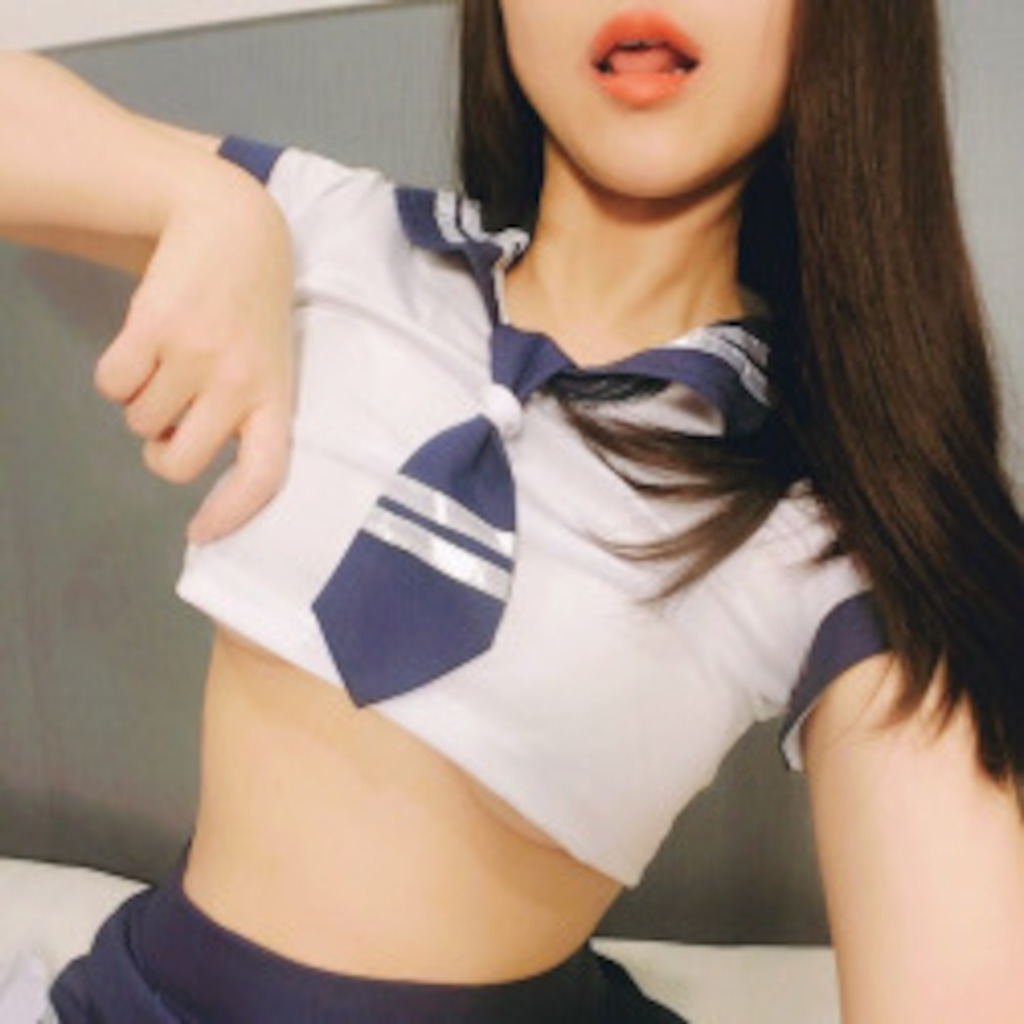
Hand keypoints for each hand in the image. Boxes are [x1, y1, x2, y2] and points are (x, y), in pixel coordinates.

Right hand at [94, 183, 293, 542]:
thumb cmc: (251, 307)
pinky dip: (114, 375)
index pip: (264, 473)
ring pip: (138, 421)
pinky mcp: (153, 325)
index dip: (233, 512)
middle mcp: (239, 383)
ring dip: (140, 401)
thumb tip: (186, 455)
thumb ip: (245, 412)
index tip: (202, 534)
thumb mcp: (270, 362)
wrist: (234, 224)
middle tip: (170, 420)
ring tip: (168, 360)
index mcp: (276, 397)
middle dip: (160, 450)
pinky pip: (110, 384)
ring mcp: (196, 354)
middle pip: (176, 463)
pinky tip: (143, 344)